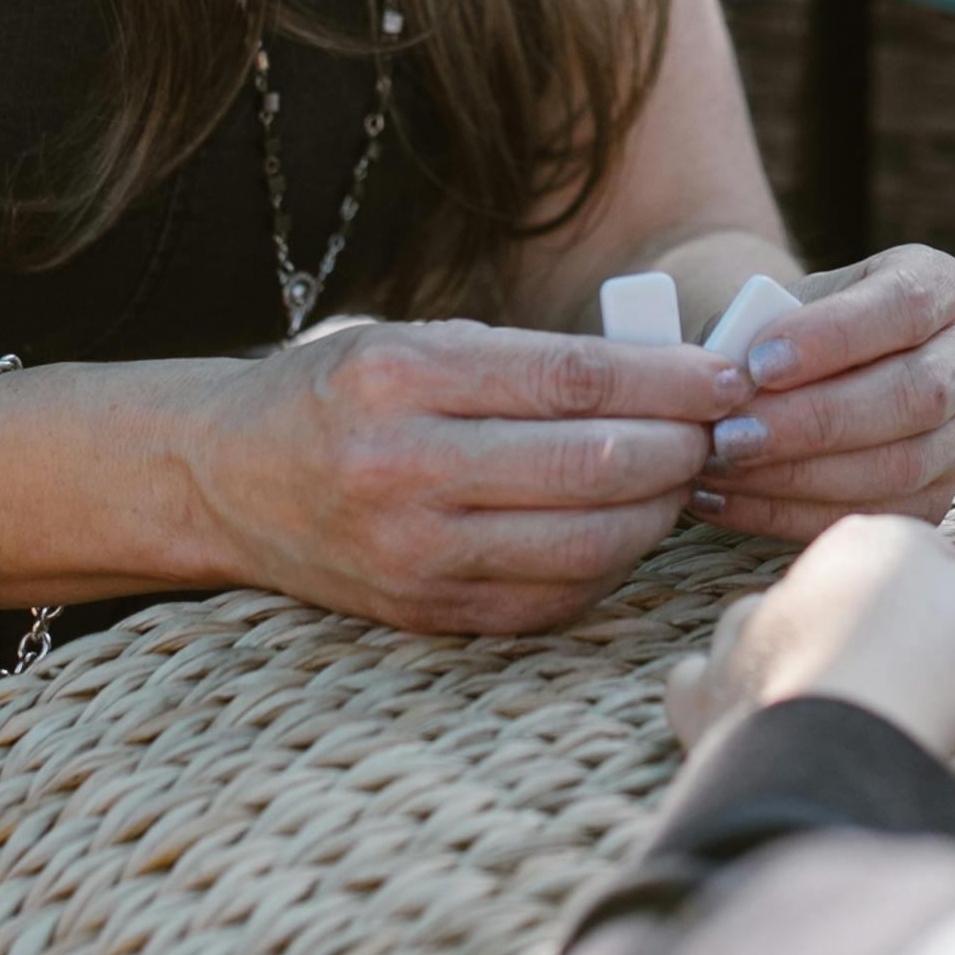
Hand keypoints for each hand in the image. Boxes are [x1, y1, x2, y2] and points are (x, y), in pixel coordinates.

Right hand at [184, 323, 734, 635]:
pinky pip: (555, 598)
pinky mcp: (427, 614)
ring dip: (659, 511)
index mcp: (401, 377)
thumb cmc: (339, 394)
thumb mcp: (416, 340)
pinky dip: (612, 564)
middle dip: (681, 447)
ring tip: (682, 476)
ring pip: (588, 544)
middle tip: (721, 428)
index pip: (574, 380)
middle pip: (591, 466)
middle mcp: (402, 468)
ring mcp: (413, 554)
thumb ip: (530, 360)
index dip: (670, 381)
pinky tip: (628, 527)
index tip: (728, 375)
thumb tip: (671, 378)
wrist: (226, 479)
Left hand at [665, 516, 954, 756]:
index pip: (923, 556)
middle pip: (848, 598)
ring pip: (773, 635)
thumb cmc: (934, 661)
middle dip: (880, 636)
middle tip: (918, 687)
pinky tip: (766, 727)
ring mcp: (743, 634)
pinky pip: (705, 689)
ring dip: (806, 664)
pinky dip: (732, 706)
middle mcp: (796, 575)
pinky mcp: (706, 695)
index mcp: (873, 536)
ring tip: (847, 711)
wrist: (844, 733)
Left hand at [691, 245, 954, 544]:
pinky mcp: (939, 495)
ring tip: (724, 469)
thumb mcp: (779, 305)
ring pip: (902, 465)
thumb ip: (756, 328)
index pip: (906, 306)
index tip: (757, 362)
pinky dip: (794, 516)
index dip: (834, 336)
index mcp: (940, 286)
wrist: (812, 369)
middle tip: (731, 435)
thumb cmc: (791, 328)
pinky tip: (730, 503)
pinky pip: (877, 515)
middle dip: (815, 420)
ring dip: (801, 474)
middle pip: (915, 394)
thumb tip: (723, 378)